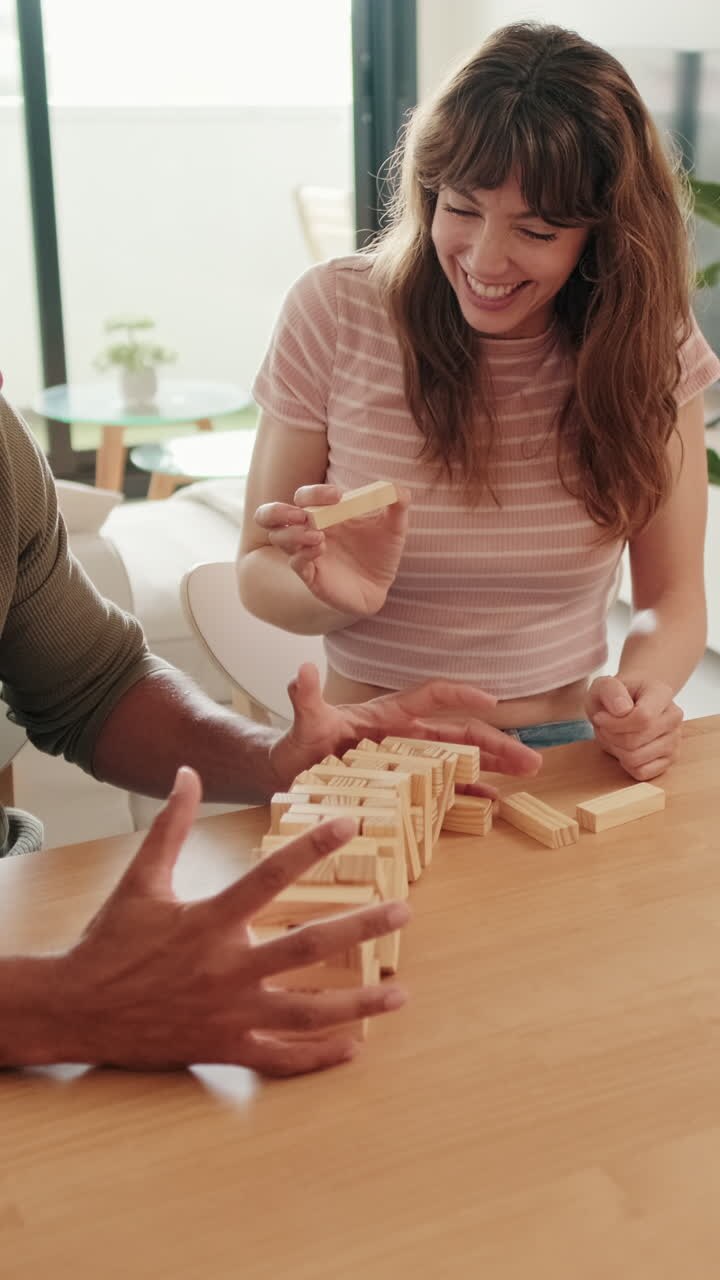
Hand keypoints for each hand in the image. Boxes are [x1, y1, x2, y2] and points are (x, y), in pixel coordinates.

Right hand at [58, 768, 409, 1073]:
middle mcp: (226, 967)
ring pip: (307, 1011)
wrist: (76, 1009)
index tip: (351, 826)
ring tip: (399, 993)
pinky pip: (280, 1057)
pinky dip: (318, 1056)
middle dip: (360, 928)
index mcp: (209, 920)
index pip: (271, 878)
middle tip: (403, 911)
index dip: (312, 849)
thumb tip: (186, 773)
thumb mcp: (139, 879)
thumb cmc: (110, 942)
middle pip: (306, 947)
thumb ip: (170, 825)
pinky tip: (353, 1048)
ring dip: (357, 1003)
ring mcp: (230, 1012)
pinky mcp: (225, 1047)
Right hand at [254, 483, 409, 614]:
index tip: (338, 495)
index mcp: (324, 513)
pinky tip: (321, 549)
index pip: (304, 496)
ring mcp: (306, 553)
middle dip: (277, 511)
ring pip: (278, 538)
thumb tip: (397, 489)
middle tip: (302, 514)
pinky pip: (295, 563)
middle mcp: (308, 530)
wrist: (382, 585)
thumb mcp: (394, 526)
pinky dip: (304, 554)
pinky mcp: (311, 576)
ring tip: (319, 535)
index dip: (316, 492)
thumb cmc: (381, 551)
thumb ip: (397, 504)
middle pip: (270, 515)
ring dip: (293, 533)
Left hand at [270, 664, 541, 795]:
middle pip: (459, 733)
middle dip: (495, 743)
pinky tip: (492, 803)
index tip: (491, 701)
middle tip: (530, 759)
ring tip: (526, 774)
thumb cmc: (299, 744)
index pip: (432, 697)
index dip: (461, 696)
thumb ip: (305, 699)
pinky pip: (442, 788)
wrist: (287, 774)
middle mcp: (405, 736)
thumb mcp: (305, 722)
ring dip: (493, 765)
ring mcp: (408, 763)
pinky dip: (467, 793)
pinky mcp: (404, 787)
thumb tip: (301, 672)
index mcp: (388, 715)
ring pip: (459, 759)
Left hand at [585, 674, 682, 779]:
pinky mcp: (669, 760)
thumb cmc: (615, 695)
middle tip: (604, 727)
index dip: (615, 723)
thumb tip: (623, 710)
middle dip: (610, 737)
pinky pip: (641, 772)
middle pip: (635, 741)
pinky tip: (624, 748)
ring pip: (636, 759)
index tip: (600, 717)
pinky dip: (625, 764)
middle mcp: (674, 717)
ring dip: (615, 749)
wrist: (626, 704)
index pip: (643, 718)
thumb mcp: (604, 685)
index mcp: (662, 694)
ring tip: (613, 736)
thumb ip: (610, 690)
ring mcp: (675, 740)